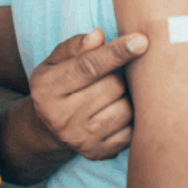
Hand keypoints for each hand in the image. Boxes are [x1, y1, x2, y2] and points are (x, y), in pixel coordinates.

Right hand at [27, 28, 145, 160]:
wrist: (48, 128)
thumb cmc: (57, 85)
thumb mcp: (54, 63)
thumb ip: (74, 47)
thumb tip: (98, 35)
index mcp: (46, 88)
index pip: (87, 67)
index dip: (115, 52)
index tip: (142, 40)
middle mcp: (60, 116)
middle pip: (112, 85)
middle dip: (116, 76)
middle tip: (106, 78)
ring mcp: (79, 137)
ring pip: (125, 108)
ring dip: (124, 97)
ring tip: (108, 97)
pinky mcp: (97, 152)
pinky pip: (131, 130)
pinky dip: (128, 118)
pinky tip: (113, 113)